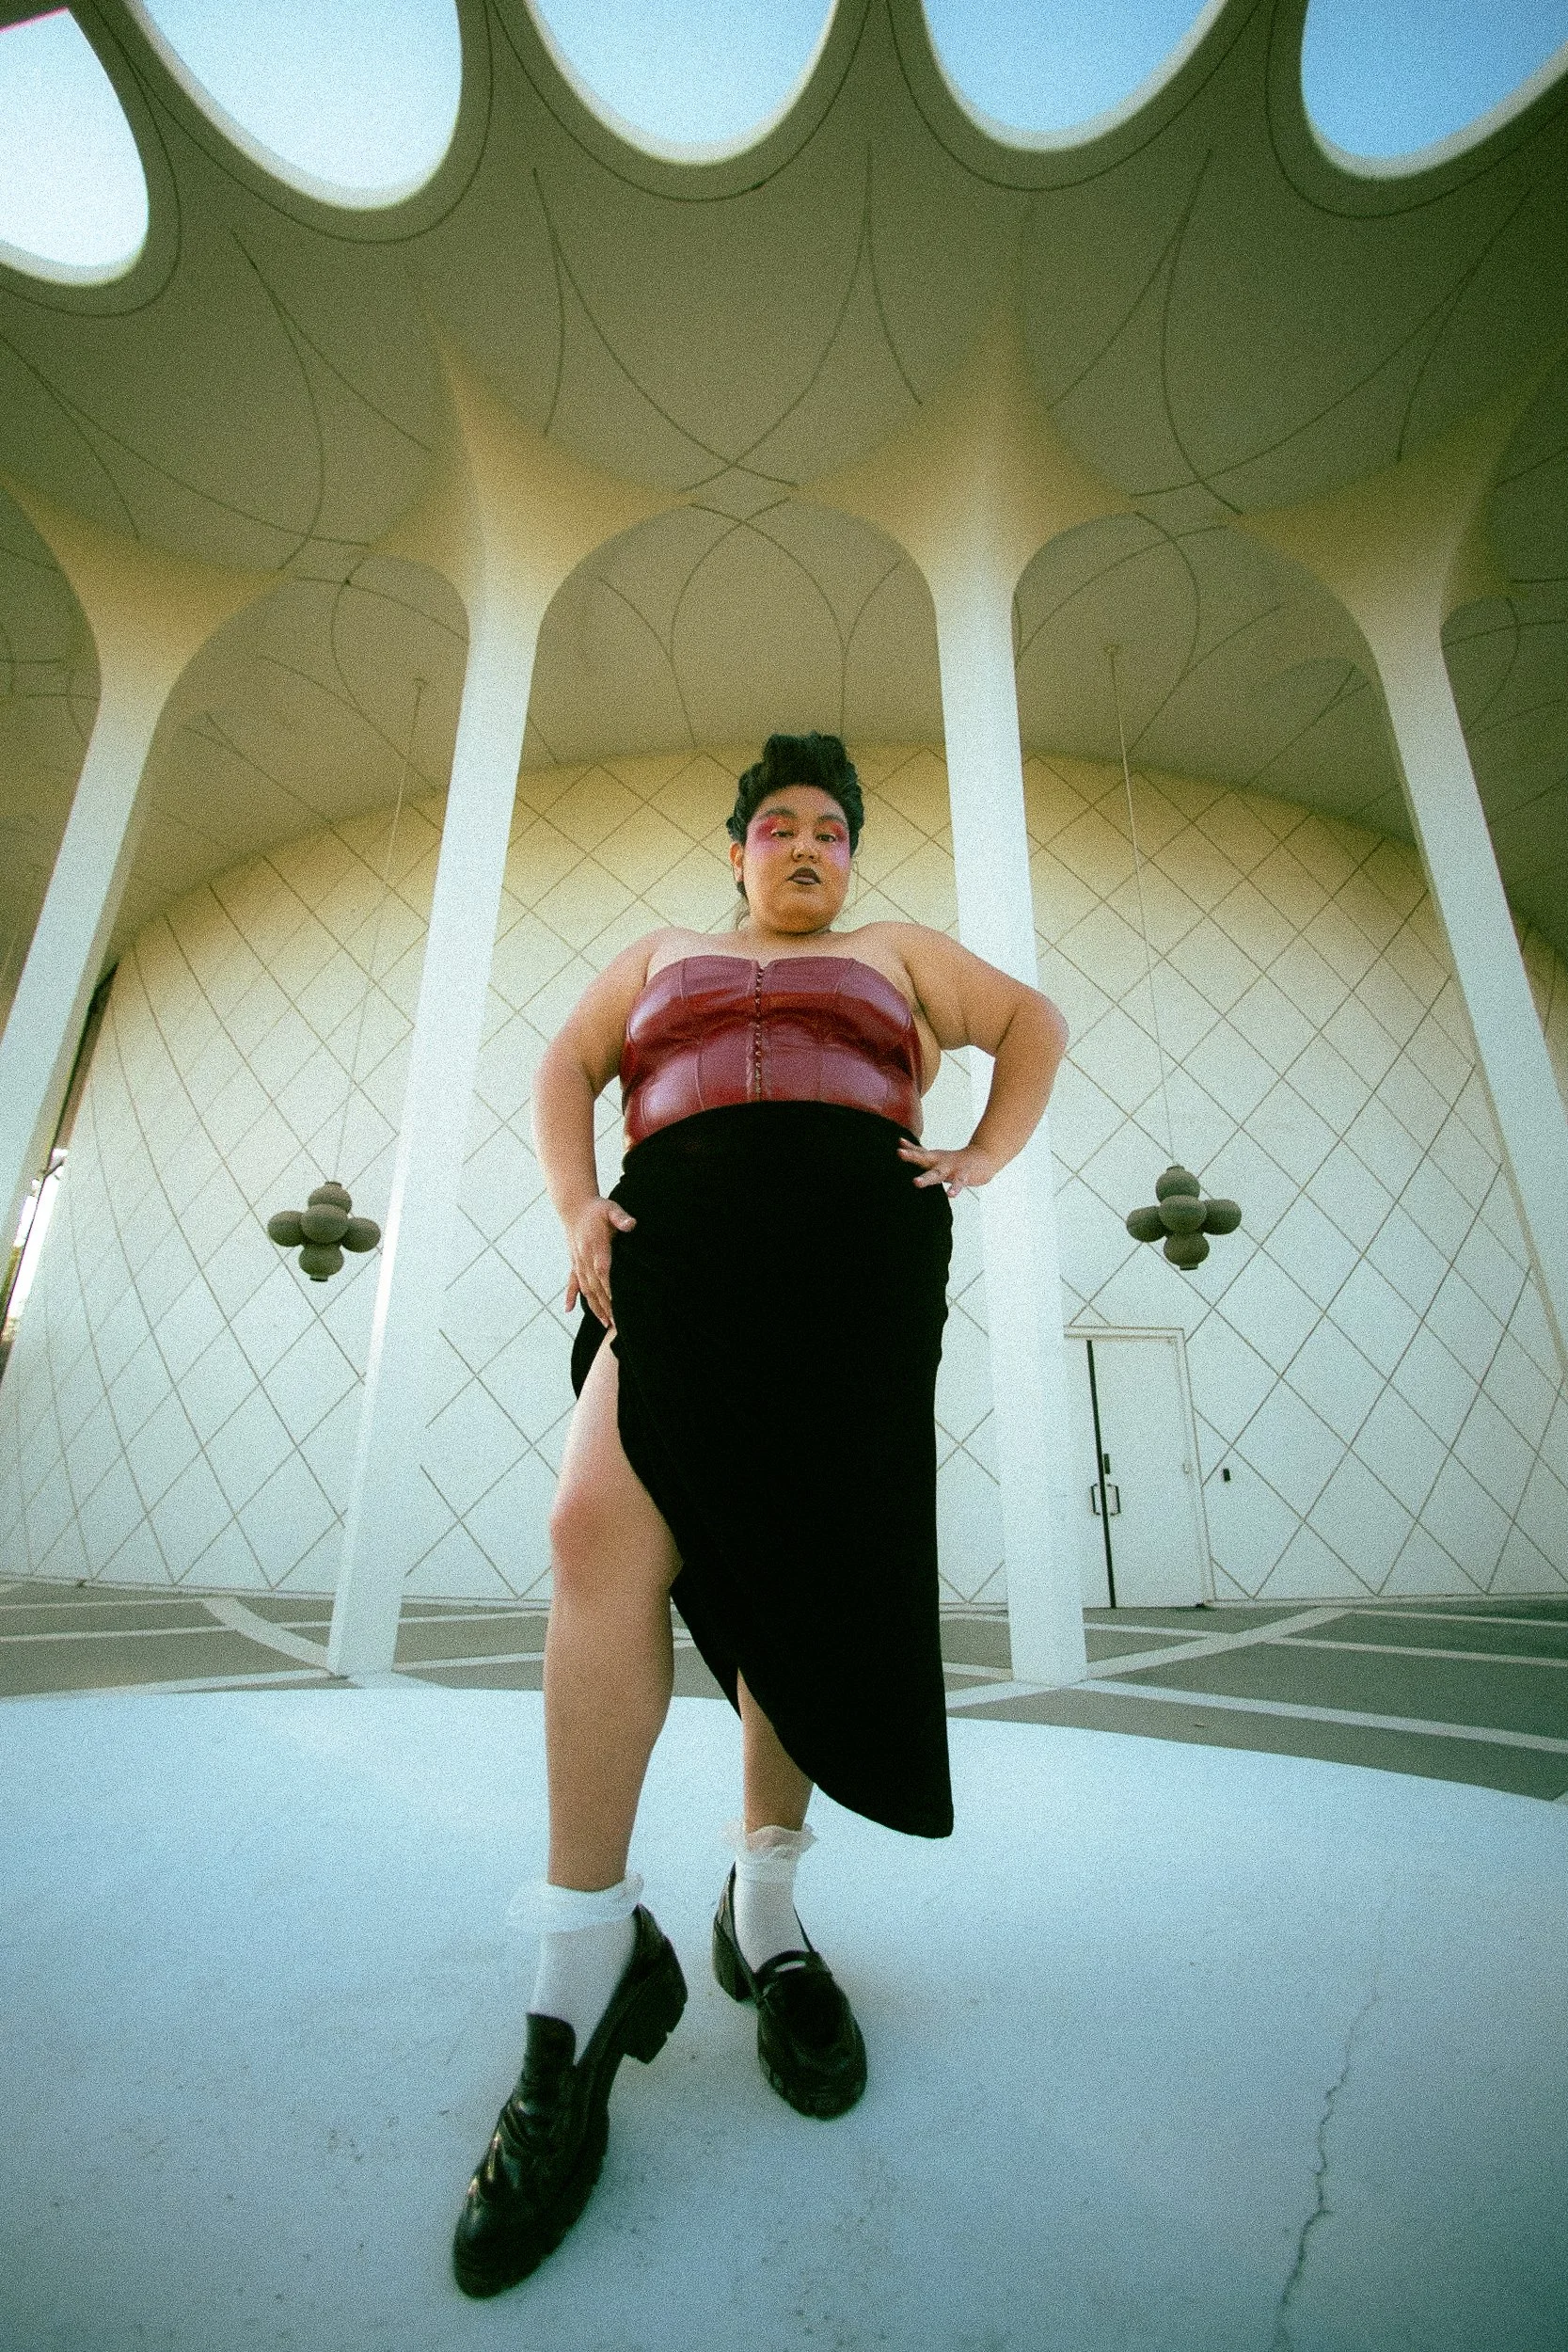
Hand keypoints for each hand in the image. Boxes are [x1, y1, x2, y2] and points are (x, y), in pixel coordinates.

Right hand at [564, 1197, 635, 1326]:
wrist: (574, 1206)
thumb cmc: (597, 1209)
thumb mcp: (611, 1209)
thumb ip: (621, 1218)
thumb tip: (631, 1224)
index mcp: (595, 1247)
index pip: (603, 1271)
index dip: (609, 1288)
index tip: (617, 1303)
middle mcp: (585, 1258)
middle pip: (595, 1286)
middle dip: (606, 1305)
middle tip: (618, 1323)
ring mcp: (578, 1262)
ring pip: (586, 1289)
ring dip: (594, 1307)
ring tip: (605, 1323)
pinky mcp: (574, 1263)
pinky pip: (571, 1282)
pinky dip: (570, 1296)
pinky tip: (568, 1310)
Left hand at [897, 1140, 996, 1195]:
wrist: (983, 1157)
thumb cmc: (954, 1160)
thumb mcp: (935, 1155)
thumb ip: (918, 1151)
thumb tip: (900, 1142)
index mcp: (933, 1158)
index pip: (918, 1152)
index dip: (908, 1149)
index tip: (898, 1145)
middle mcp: (941, 1161)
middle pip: (924, 1158)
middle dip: (911, 1156)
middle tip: (900, 1153)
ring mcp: (952, 1168)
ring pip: (938, 1173)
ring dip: (926, 1178)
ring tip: (916, 1182)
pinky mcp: (964, 1176)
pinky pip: (958, 1183)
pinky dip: (954, 1189)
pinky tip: (950, 1195)